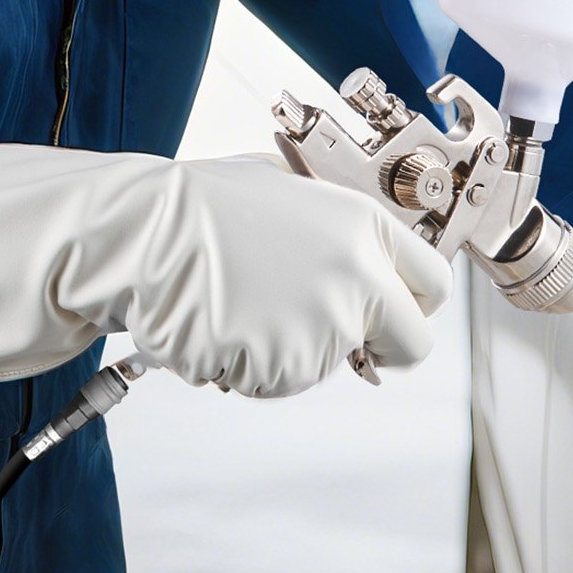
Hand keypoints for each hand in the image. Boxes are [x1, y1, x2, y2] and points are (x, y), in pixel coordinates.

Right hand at [0, 146, 451, 396]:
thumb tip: (366, 268)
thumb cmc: (203, 208)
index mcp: (365, 228)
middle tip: (339, 338)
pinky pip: (276, 379)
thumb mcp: (289, 193)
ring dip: (292, 349)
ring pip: (329, 365)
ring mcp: (323, 328)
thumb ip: (341, 235)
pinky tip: (220, 322)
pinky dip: (249, 363)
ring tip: (240, 301)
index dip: (416, 304)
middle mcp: (358, 280)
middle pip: (412, 344)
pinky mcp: (281, 366)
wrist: (139, 237)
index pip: (433, 284)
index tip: (397, 313)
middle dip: (384, 350)